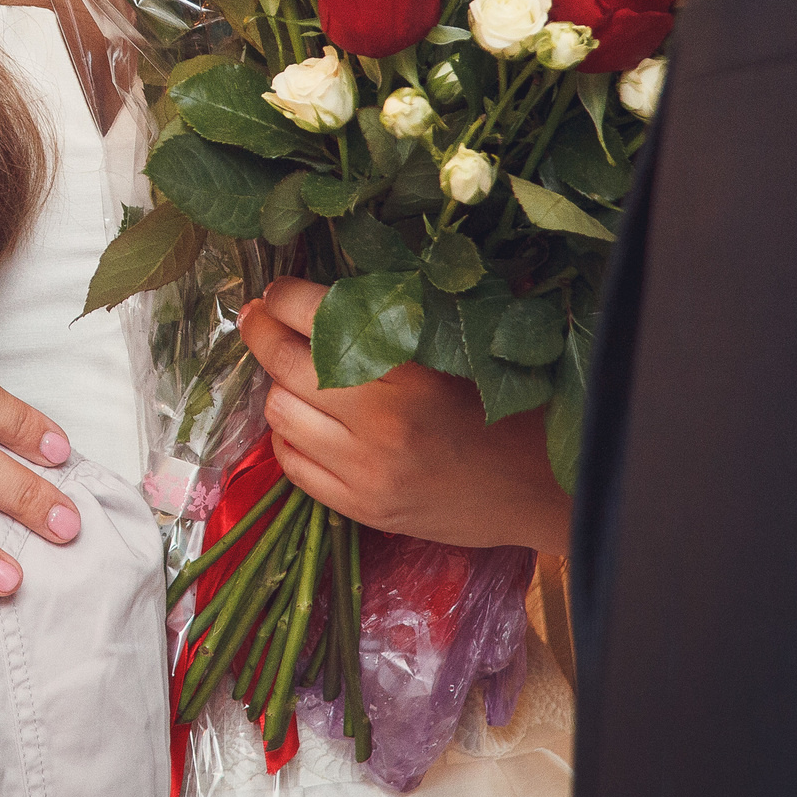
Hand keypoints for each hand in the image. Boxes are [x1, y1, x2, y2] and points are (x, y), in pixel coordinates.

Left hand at [237, 278, 570, 554]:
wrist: (539, 487)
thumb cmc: (503, 405)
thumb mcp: (456, 349)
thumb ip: (393, 321)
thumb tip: (321, 288)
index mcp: (410, 370)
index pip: (318, 317)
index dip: (283, 297)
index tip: (277, 290)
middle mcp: (382, 421)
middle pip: (284, 363)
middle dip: (260, 331)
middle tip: (258, 317)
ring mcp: (367, 471)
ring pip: (279, 412)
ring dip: (278, 387)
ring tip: (294, 375)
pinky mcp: (362, 508)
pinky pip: (292, 463)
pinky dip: (288, 436)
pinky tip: (307, 422)